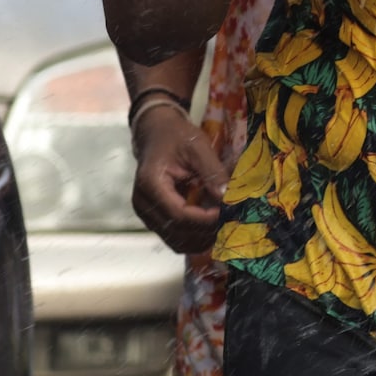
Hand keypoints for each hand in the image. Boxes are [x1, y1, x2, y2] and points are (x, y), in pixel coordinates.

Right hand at [131, 102, 225, 253]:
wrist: (156, 134)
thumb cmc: (176, 137)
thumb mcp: (198, 147)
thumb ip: (212, 172)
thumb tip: (227, 198)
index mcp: (151, 185)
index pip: (179, 215)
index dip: (205, 219)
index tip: (228, 213)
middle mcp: (143, 205)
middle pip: (177, 232)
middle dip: (207, 231)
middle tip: (232, 220)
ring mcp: (147, 214)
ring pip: (176, 240)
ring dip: (202, 238)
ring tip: (224, 223)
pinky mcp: (155, 217)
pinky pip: (175, 236)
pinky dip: (195, 236)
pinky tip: (213, 225)